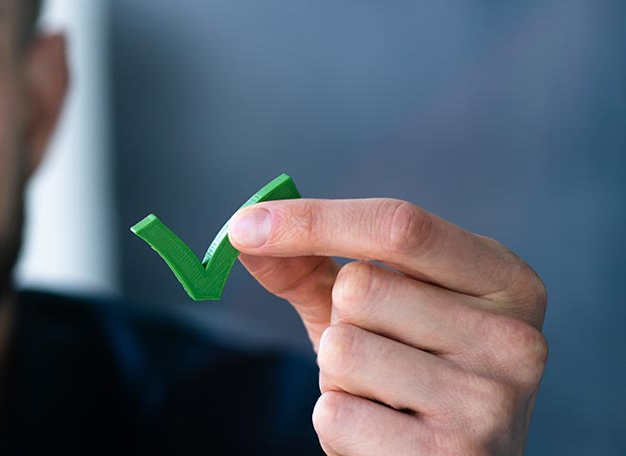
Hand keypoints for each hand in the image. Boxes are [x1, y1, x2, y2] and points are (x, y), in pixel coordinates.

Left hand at [228, 198, 547, 454]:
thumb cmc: (407, 380)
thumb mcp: (372, 313)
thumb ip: (311, 266)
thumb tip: (244, 232)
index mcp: (507, 281)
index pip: (399, 226)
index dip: (312, 220)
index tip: (243, 225)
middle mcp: (515, 337)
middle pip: (361, 287)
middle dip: (339, 321)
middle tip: (377, 358)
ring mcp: (490, 401)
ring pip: (341, 351)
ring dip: (335, 379)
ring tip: (380, 399)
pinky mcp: (450, 455)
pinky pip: (335, 414)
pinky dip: (336, 425)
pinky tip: (379, 437)